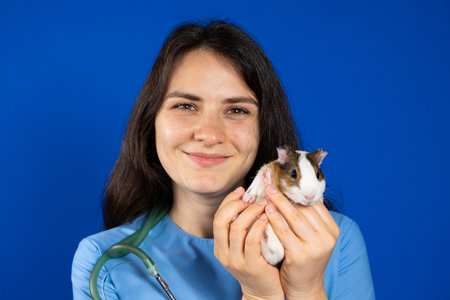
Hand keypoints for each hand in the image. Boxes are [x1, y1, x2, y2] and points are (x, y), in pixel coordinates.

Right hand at [213, 187, 284, 299]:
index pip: (218, 217)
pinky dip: (258, 226)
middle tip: (252, 198)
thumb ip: (243, 227)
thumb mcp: (244, 246)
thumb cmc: (258, 264)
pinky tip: (267, 219)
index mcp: (220, 246)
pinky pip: (252, 240)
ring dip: (251, 213)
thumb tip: (249, 198)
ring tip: (263, 205)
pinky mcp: (251, 265)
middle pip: (222, 220)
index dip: (228, 202)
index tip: (241, 191)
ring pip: (237, 228)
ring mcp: (236, 260)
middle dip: (236, 205)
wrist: (264, 293)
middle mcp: (224, 253)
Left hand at [264, 184, 339, 299]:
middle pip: (304, 209)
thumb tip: (294, 192)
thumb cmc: (305, 258)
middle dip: (287, 193)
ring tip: (268, 191)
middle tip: (272, 181)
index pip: (314, 204)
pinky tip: (266, 210)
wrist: (305, 287)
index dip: (298, 191)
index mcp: (332, 230)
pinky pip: (284, 231)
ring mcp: (316, 246)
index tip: (284, 181)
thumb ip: (307, 219)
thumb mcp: (312, 237)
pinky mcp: (301, 255)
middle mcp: (328, 237)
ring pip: (295, 217)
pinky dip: (274, 218)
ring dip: (279, 202)